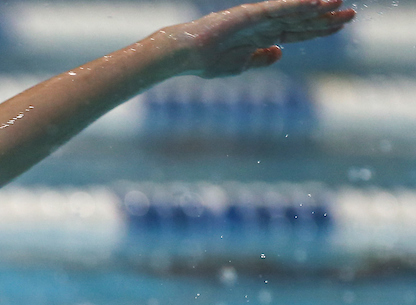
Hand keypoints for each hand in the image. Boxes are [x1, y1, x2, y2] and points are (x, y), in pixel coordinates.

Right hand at [170, 0, 353, 77]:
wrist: (186, 56)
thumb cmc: (208, 61)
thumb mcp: (241, 65)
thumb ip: (261, 58)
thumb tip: (280, 53)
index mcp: (263, 37)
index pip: (298, 32)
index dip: (320, 29)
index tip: (340, 26)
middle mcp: (264, 24)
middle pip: (301, 20)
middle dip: (326, 18)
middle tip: (352, 13)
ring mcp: (258, 17)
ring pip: (294, 12)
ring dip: (318, 8)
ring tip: (341, 4)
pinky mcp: (250, 14)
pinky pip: (279, 9)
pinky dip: (298, 5)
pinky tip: (316, 3)